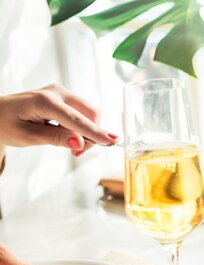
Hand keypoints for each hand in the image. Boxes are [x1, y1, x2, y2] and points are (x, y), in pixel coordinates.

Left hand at [0, 83, 116, 156]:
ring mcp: (61, 92)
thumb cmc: (7, 125)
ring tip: (71, 146)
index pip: (76, 119)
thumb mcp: (28, 137)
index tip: (112, 142)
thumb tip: (79, 142)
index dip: (95, 132)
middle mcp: (56, 92)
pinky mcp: (64, 96)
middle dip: (92, 134)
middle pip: (90, 113)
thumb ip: (55, 138)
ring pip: (89, 113)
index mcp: (44, 101)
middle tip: (77, 152)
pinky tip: (68, 135)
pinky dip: (81, 127)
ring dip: (87, 132)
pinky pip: (83, 112)